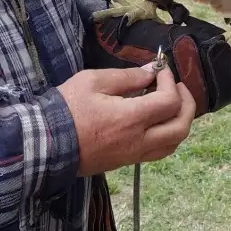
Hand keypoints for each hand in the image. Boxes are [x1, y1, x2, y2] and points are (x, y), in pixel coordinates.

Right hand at [56, 62, 195, 176]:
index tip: (161, 69)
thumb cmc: (66, 109)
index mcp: (132, 119)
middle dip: (187, 103)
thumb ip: (128, 76)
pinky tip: (158, 120)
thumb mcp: (94, 81)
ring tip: (172, 102)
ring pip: (174, 143)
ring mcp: (133, 154)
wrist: (44, 144)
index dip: (171, 81)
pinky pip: (159, 151)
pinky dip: (168, 134)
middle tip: (177, 86)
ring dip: (180, 121)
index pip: (170, 101)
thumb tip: (151, 72)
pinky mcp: (126, 161)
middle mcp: (139, 141)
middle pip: (181, 126)